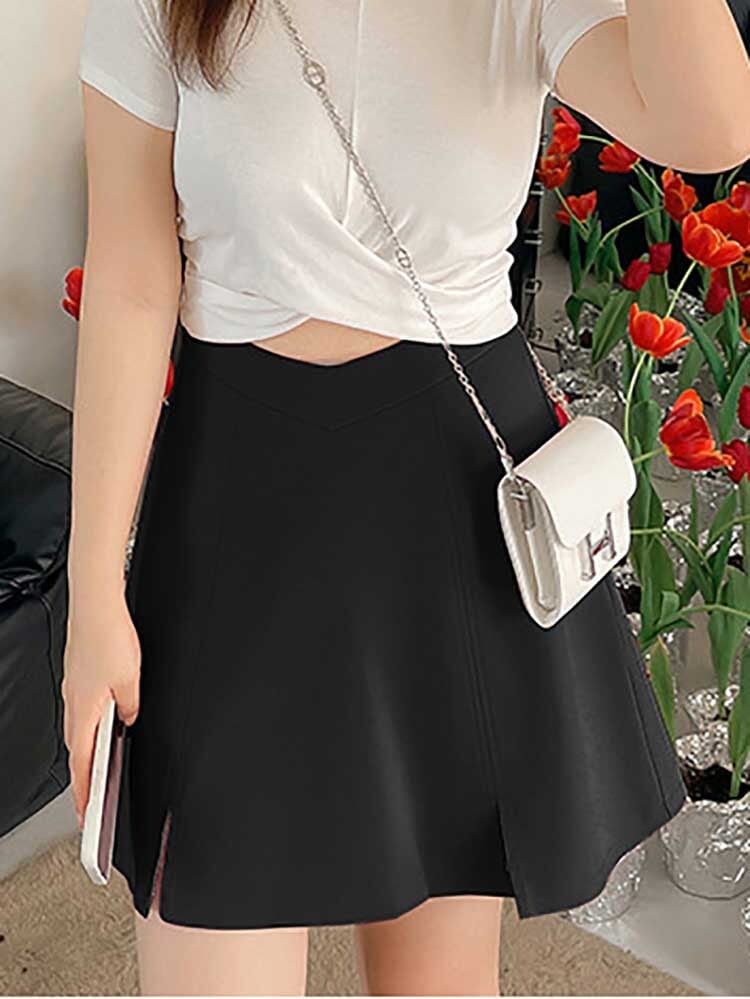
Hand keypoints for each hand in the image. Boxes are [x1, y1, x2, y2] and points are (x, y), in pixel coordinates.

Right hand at [61, 589, 140, 829]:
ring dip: (88, 751)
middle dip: (84, 778)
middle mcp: (74, 703)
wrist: (96, 606)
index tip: (85, 817)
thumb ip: (130, 706)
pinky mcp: (79, 676)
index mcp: (84, 711)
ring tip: (99, 770)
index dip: (84, 795)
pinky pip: (83, 710)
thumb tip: (128, 720)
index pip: (82, 764)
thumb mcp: (130, 681)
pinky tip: (105, 722)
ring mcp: (74, 688)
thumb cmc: (109, 638)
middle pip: (78, 750)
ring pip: (80, 729)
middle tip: (92, 802)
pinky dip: (91, 725)